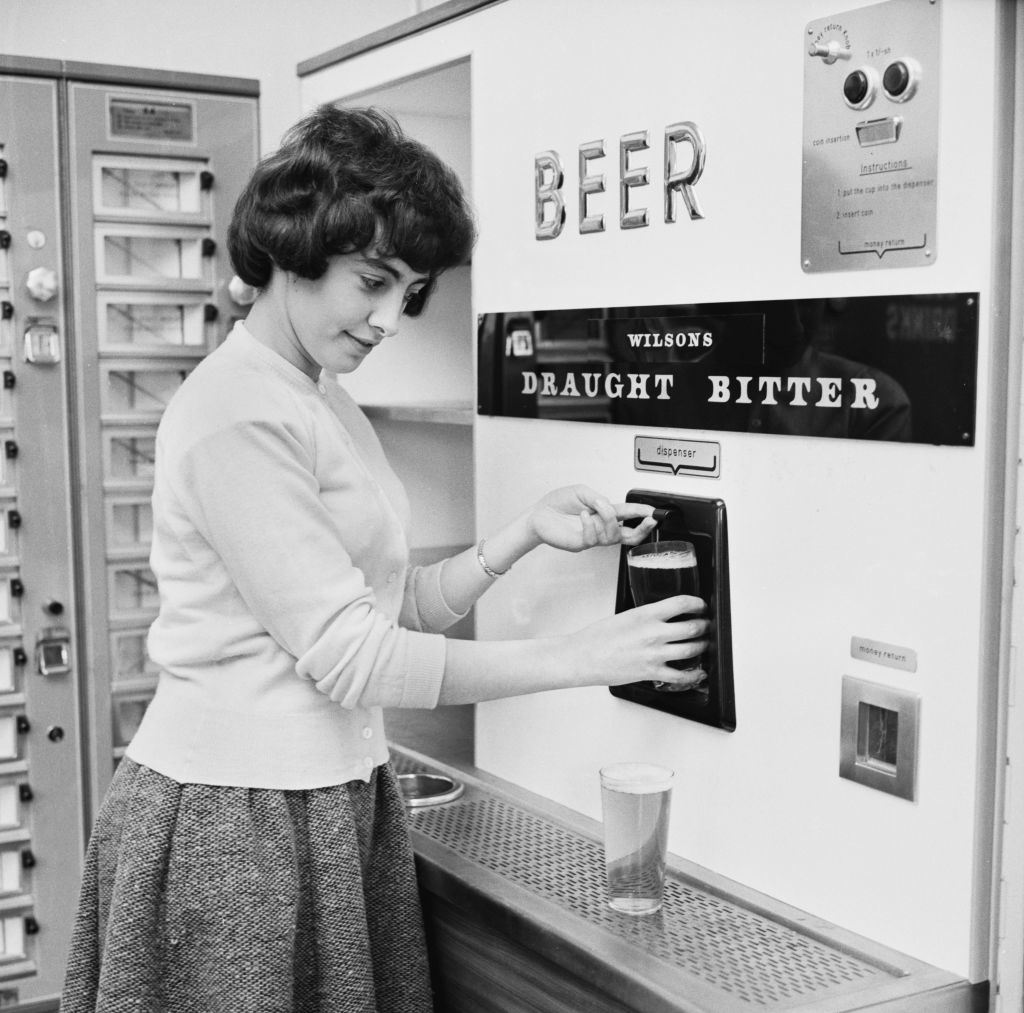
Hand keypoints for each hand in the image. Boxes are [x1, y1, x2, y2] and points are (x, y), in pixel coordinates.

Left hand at [527, 485, 657, 552]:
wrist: (537, 515)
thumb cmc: (557, 503)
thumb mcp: (581, 491)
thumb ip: (598, 498)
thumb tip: (610, 506)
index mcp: (603, 512)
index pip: (628, 514)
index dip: (642, 513)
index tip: (655, 512)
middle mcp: (600, 526)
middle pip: (629, 535)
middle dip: (643, 529)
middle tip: (650, 520)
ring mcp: (592, 537)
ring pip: (613, 536)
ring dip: (608, 519)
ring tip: (595, 507)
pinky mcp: (581, 543)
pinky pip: (593, 538)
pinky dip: (590, 525)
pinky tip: (583, 515)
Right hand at [570, 595, 710, 687]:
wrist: (582, 657)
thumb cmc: (597, 637)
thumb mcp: (625, 616)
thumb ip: (646, 617)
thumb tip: (661, 619)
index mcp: (646, 614)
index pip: (682, 603)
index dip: (697, 604)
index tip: (701, 606)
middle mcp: (654, 633)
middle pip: (693, 627)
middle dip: (704, 626)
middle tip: (706, 625)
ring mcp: (655, 654)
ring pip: (692, 650)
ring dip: (703, 647)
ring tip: (704, 645)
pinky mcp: (652, 672)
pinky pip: (681, 676)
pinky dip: (694, 676)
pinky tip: (698, 673)